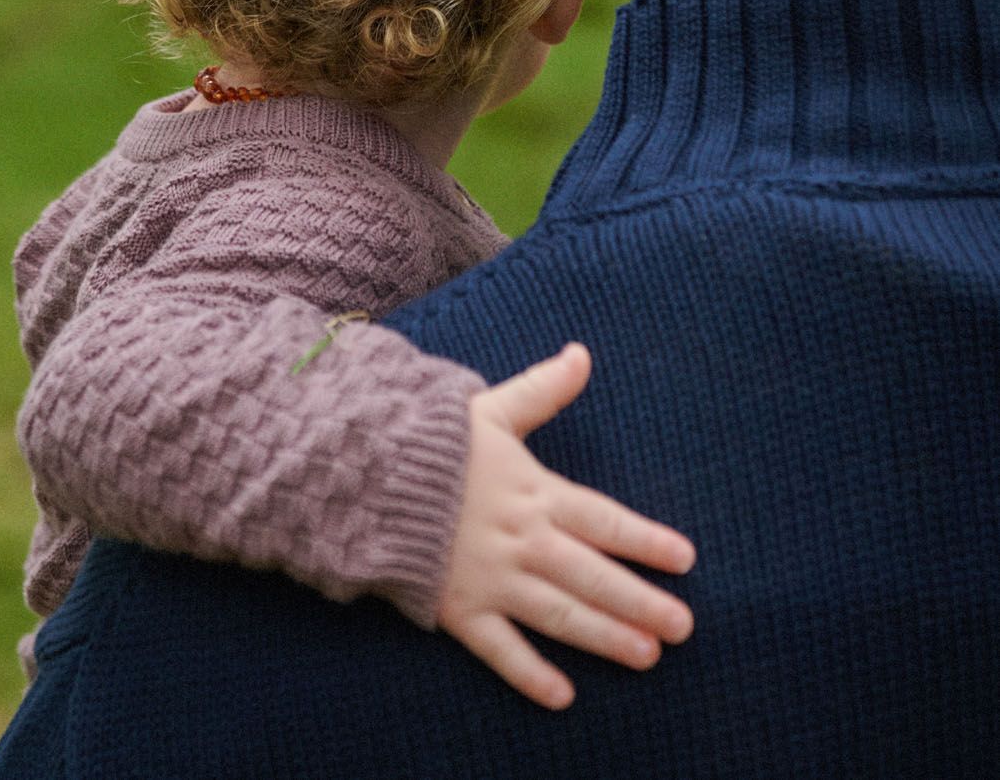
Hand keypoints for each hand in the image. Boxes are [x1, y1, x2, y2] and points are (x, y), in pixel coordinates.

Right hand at [437, 343, 695, 710]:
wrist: (365, 473)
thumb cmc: (431, 440)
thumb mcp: (491, 409)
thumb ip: (542, 390)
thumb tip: (582, 354)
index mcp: (533, 491)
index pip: (602, 519)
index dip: (645, 539)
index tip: (685, 559)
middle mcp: (521, 539)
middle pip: (591, 573)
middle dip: (639, 601)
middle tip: (683, 627)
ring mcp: (491, 577)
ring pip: (558, 613)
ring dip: (603, 636)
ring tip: (645, 655)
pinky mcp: (457, 607)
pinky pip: (499, 648)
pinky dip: (529, 674)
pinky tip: (562, 696)